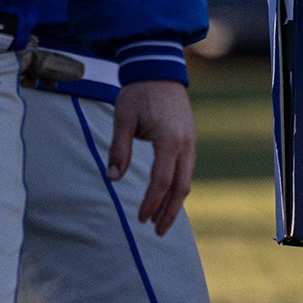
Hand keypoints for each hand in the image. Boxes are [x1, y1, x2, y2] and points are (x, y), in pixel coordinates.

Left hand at [110, 79, 197, 235]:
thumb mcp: (123, 119)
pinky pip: (186, 170)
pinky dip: (177, 187)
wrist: (159, 71)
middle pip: (181, 186)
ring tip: (162, 220)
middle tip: (156, 231)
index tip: (139, 219)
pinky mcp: (189, 139)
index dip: (151, 202)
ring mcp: (190, 142)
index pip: (161, 180)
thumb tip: (112, 178)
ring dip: (175, 202)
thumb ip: (118, 149)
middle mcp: (186, 144)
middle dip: (169, 211)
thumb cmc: (139, 94)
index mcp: (170, 141)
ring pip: (187, 179)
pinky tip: (167, 196)